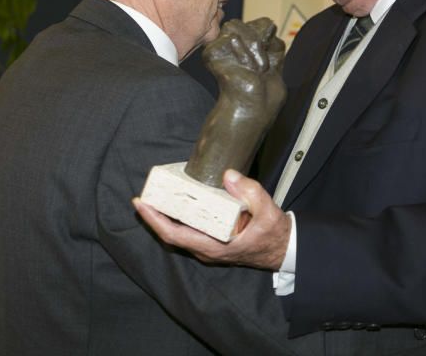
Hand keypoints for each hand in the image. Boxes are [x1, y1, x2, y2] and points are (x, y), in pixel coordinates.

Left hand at [134, 170, 290, 269]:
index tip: (142, 204)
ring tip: (155, 197)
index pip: (175, 235)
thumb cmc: (274, 234)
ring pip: (178, 234)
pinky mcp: (212, 243)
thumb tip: (228, 175)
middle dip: (154, 216)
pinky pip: (188, 232)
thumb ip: (250, 192)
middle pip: (171, 235)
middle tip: (144, 195)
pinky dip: (177, 218)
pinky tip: (176, 203)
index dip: (155, 220)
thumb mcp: (267, 211)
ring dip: (164, 217)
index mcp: (214, 246)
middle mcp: (206, 250)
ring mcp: (208, 248)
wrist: (283, 249)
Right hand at [203, 18, 286, 115]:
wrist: (251, 110)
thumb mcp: (277, 66)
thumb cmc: (264, 98)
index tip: (271, 62)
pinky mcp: (212, 52)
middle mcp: (236, 46)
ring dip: (253, 48)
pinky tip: (244, 70)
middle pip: (252, 23)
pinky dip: (243, 55)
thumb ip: (273, 44)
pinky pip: (231, 37)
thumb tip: (269, 24)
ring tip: (254, 69)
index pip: (264, 25)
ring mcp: (223, 48)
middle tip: (263, 67)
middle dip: (262, 42)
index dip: (270, 39)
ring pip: (237, 25)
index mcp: (252, 49)